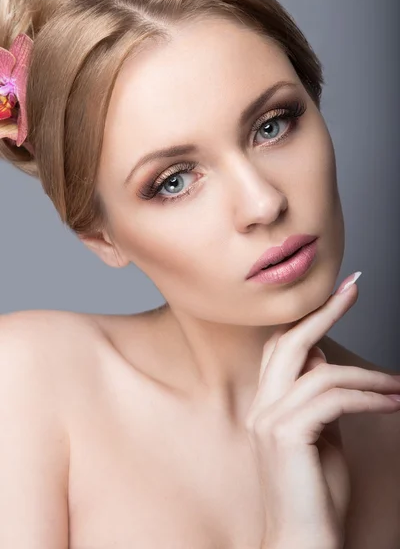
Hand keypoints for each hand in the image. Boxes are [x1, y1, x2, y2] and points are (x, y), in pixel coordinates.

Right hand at [245, 273, 399, 548]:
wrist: (302, 542)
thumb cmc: (316, 495)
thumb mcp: (322, 436)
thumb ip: (319, 399)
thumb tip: (324, 362)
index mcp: (265, 404)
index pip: (280, 348)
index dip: (307, 318)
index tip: (338, 293)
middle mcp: (261, 406)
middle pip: (288, 343)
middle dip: (323, 312)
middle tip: (353, 287)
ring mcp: (269, 420)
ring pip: (320, 372)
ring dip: (368, 376)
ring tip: (399, 385)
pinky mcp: (286, 435)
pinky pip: (333, 399)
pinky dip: (368, 397)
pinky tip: (392, 402)